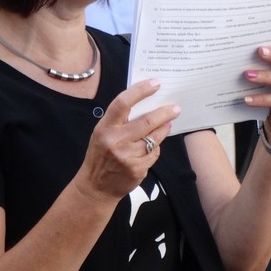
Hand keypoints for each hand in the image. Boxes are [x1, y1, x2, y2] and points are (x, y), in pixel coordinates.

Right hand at [75, 79, 179, 201]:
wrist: (95, 187)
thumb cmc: (100, 155)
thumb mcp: (102, 133)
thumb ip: (119, 120)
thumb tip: (145, 103)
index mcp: (105, 127)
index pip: (123, 103)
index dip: (141, 91)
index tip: (155, 83)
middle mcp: (115, 140)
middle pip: (147, 121)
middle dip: (164, 112)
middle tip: (175, 108)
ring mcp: (127, 156)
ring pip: (154, 138)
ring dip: (164, 129)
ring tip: (168, 123)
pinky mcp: (137, 169)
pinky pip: (154, 153)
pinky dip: (155, 148)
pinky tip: (152, 146)